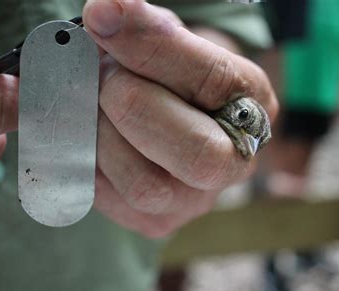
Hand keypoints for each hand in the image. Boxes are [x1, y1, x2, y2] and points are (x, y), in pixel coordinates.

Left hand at [83, 0, 277, 236]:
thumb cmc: (176, 78)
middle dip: (133, 106)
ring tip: (94, 108)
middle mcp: (234, 162)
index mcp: (251, 105)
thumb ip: (150, 34)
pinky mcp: (157, 222)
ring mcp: (196, 200)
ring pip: (146, 186)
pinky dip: (87, 160)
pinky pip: (110, 199)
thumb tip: (104, 15)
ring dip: (103, 137)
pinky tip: (92, 135)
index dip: (152, 47)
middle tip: (104, 78)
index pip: (212, 80)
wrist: (176, 119)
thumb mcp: (173, 45)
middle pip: (196, 154)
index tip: (103, 16)